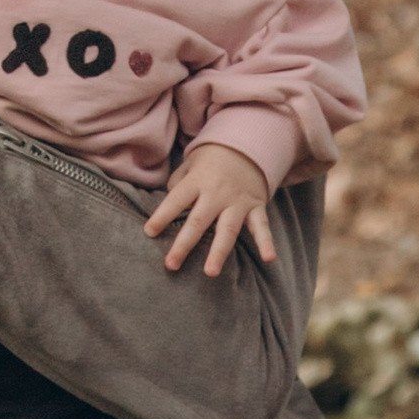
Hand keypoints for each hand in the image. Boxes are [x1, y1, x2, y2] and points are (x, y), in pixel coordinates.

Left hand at [146, 142, 277, 276]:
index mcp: (197, 180)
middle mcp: (217, 193)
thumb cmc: (211, 159)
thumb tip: (167, 208)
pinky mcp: (255, 206)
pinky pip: (261, 226)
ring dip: (219, 252)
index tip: (149, 232)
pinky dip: (266, 242)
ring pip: (227, 230)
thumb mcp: (190, 164)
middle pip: (198, 221)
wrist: (246, 145)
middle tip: (171, 265)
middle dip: (184, 244)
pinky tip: (269, 259)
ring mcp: (237, 201)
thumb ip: (178, 184)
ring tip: (210, 273)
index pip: (176, 200)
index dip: (162, 216)